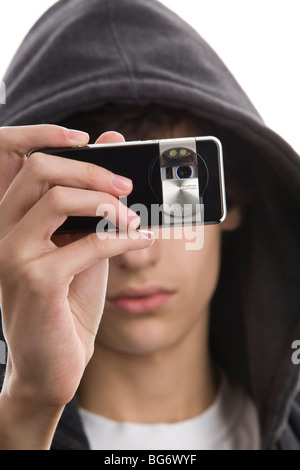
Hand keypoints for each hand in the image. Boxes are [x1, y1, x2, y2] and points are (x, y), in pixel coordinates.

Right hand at [0, 125, 152, 410]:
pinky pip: (88, 243)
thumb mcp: (82, 246)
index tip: (105, 149)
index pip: (28, 162)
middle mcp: (3, 232)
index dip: (61, 142)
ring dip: (109, 205)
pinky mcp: (36, 282)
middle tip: (127, 186)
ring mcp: (13, 256)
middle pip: (41, 170)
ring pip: (60, 200)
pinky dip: (123, 239)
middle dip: (92, 170)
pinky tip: (141, 242)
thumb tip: (112, 149)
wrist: (53, 365)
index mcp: (12, 221)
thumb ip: (94, 205)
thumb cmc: (67, 304)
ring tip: (134, 219)